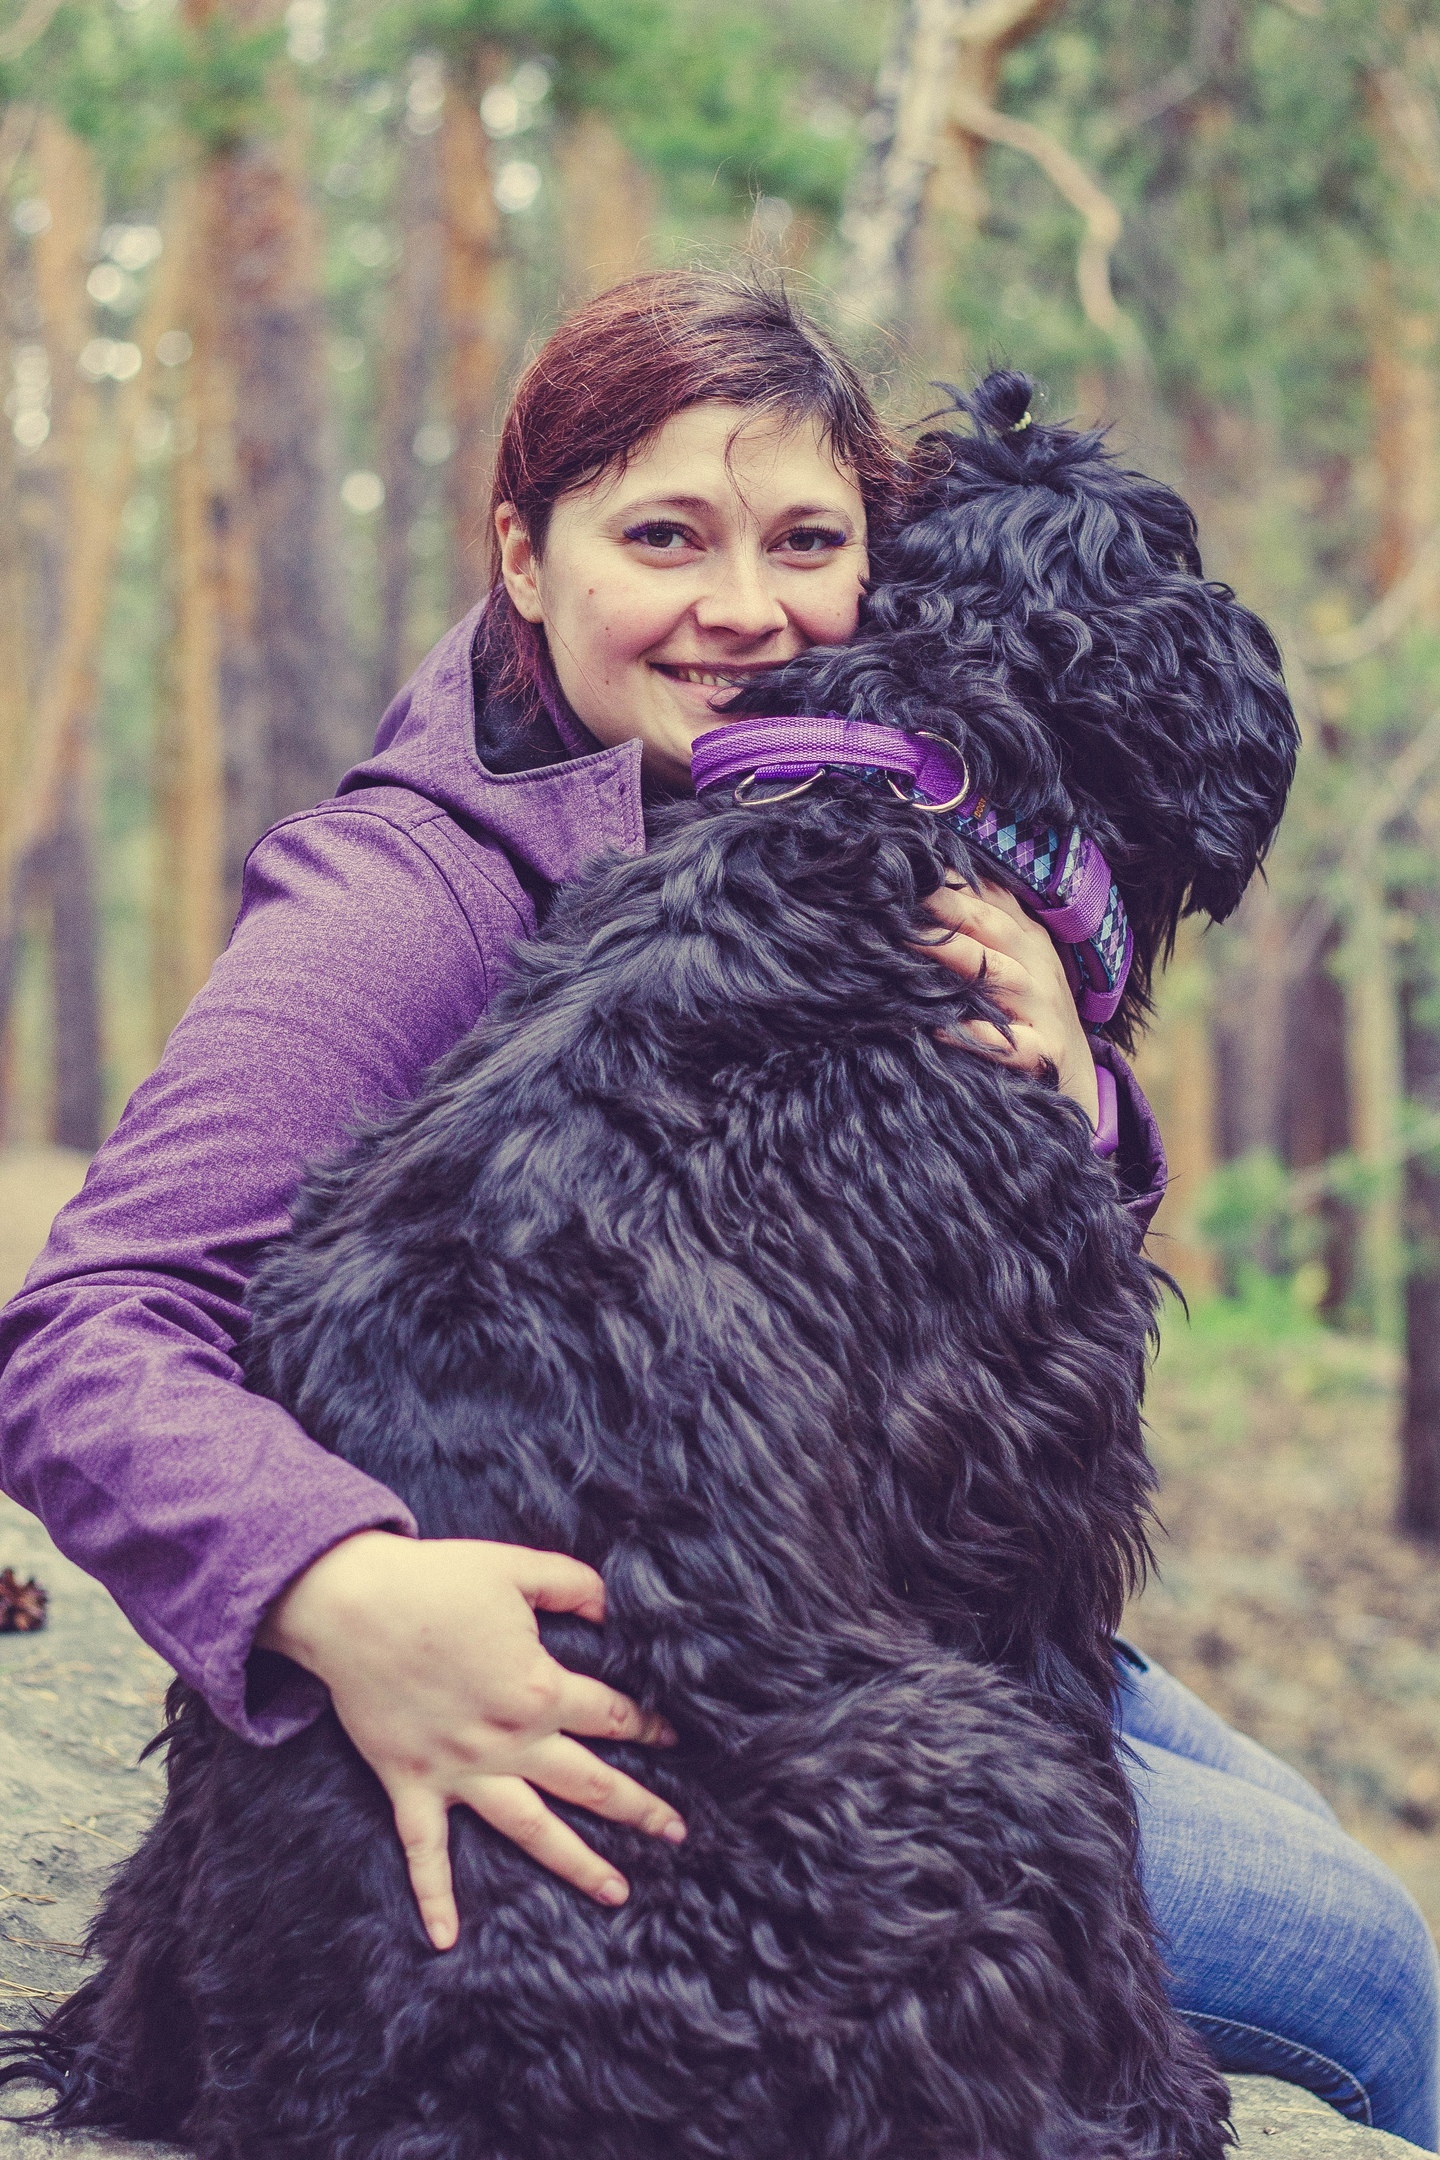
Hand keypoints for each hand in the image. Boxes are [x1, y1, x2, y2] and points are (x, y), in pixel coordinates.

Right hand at [257, 1530, 683, 1951]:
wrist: (351, 1604)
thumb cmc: (435, 1581)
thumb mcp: (516, 1567)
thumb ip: (573, 1585)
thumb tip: (609, 1609)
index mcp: (538, 1689)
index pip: (611, 1715)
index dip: (648, 1725)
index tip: (675, 1740)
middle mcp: (508, 1742)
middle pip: (589, 1783)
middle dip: (639, 1808)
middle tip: (678, 1833)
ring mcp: (460, 1770)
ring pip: (531, 1829)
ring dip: (576, 1864)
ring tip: (617, 1894)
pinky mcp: (412, 1784)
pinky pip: (425, 1851)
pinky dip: (434, 1896)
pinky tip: (445, 1939)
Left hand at [919, 876, 1100, 1126]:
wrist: (1076, 1076)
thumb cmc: (1031, 1012)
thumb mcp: (1019, 962)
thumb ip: (984, 926)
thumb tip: (932, 885)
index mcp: (1029, 941)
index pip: (992, 901)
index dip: (953, 882)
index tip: (910, 866)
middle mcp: (1037, 968)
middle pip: (993, 928)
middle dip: (948, 907)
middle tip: (899, 894)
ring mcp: (1043, 1010)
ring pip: (1000, 977)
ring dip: (957, 956)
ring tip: (911, 942)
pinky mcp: (1044, 1054)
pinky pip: (1011, 1045)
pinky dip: (979, 1038)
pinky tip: (940, 1029)